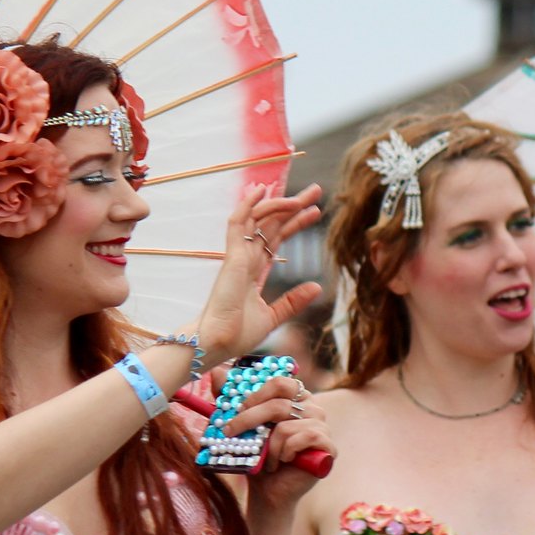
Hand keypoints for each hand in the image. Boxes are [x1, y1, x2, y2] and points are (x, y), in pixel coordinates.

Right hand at [195, 185, 324, 361]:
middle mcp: (245, 258)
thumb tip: (317, 286)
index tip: (315, 211)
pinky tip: (260, 190)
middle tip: (315, 190)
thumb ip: (293, 301)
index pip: (277, 238)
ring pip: (257, 219)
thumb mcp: (273, 316)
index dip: (295, 223)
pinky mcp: (231, 258)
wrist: (218, 343)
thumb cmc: (237, 334)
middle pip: (271, 223)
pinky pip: (238, 224)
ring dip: (278, 203)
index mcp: (254, 270)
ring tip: (302, 194)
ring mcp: (237, 256)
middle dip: (293, 205)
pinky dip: (248, 206)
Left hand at [219, 376, 332, 511]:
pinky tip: (283, 461)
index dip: (256, 395)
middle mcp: (313, 408)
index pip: (280, 383)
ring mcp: (323, 427)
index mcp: (296, 398)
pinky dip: (286, 452)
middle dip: (250, 420)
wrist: (268, 489)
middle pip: (280, 404)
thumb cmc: (257, 456)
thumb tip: (217, 372)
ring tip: (267, 459)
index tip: (235, 411)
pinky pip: (305, 439)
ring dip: (270, 447)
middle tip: (231, 433)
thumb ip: (230, 399)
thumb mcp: (241, 425)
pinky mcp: (328, 447)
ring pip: (287, 427)